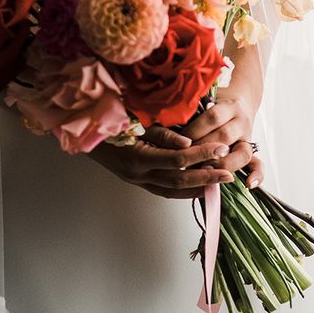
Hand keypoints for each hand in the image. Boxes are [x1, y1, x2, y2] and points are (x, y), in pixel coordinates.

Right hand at [88, 125, 234, 199]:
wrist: (85, 136)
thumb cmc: (110, 122)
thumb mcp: (136, 121)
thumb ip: (161, 133)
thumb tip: (187, 143)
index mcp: (138, 156)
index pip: (178, 159)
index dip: (202, 155)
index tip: (222, 149)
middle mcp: (138, 174)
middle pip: (179, 179)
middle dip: (206, 177)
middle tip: (228, 174)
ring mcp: (137, 181)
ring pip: (173, 190)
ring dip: (198, 188)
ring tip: (219, 184)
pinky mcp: (137, 183)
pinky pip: (164, 191)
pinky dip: (183, 191)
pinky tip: (198, 188)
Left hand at [181, 98, 264, 188]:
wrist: (242, 101)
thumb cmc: (216, 103)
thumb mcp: (205, 100)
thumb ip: (192, 111)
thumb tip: (171, 123)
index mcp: (228, 106)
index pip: (213, 117)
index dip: (195, 130)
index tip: (180, 141)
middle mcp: (241, 122)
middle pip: (224, 136)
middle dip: (204, 150)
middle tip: (187, 160)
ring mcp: (248, 137)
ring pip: (241, 153)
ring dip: (221, 164)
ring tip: (205, 171)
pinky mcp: (251, 151)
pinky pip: (258, 165)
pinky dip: (256, 175)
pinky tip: (248, 184)